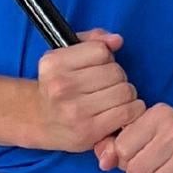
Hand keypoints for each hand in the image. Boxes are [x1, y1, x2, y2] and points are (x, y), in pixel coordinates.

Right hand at [34, 29, 143, 153]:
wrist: (40, 122)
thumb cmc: (58, 87)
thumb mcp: (64, 57)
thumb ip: (92, 41)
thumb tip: (117, 41)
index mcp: (54, 63)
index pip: (101, 51)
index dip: (106, 58)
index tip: (99, 68)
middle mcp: (61, 86)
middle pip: (116, 72)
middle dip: (118, 78)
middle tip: (107, 87)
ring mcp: (74, 110)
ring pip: (125, 91)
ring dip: (126, 95)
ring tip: (113, 100)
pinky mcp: (88, 131)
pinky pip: (128, 112)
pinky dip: (132, 110)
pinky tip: (122, 112)